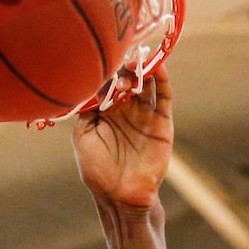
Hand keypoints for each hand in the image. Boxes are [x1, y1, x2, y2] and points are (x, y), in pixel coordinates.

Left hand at [72, 66, 172, 209]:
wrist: (121, 195)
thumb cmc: (97, 171)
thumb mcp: (84, 138)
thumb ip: (86, 112)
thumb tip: (87, 86)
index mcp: (105, 113)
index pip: (107, 85)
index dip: (106, 72)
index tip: (102, 59)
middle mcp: (125, 110)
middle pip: (127, 79)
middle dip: (124, 66)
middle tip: (121, 52)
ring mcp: (144, 114)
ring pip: (145, 84)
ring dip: (142, 68)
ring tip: (137, 56)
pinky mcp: (161, 121)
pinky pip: (163, 96)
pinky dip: (162, 80)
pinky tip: (157, 66)